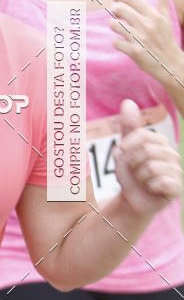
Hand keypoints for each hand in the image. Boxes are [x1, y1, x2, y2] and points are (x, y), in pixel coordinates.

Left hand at [109, 0, 181, 84]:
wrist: (170, 64)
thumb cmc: (165, 39)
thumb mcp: (165, 18)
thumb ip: (162, 0)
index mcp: (153, 15)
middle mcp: (146, 25)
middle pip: (119, 9)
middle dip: (114, 9)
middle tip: (116, 14)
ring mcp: (140, 38)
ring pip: (114, 24)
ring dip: (114, 26)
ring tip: (120, 28)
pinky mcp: (134, 52)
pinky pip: (115, 42)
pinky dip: (117, 43)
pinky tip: (123, 43)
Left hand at [113, 99, 180, 217]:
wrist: (132, 198)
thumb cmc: (129, 173)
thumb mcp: (125, 149)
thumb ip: (129, 126)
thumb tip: (128, 101)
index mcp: (161, 142)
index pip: (143, 135)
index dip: (128, 145)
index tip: (122, 153)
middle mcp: (172, 154)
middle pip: (147, 151)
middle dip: (133, 163)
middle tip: (134, 170)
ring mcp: (177, 171)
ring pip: (152, 167)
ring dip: (139, 176)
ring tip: (142, 180)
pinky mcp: (177, 188)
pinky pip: (161, 182)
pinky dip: (150, 186)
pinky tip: (151, 189)